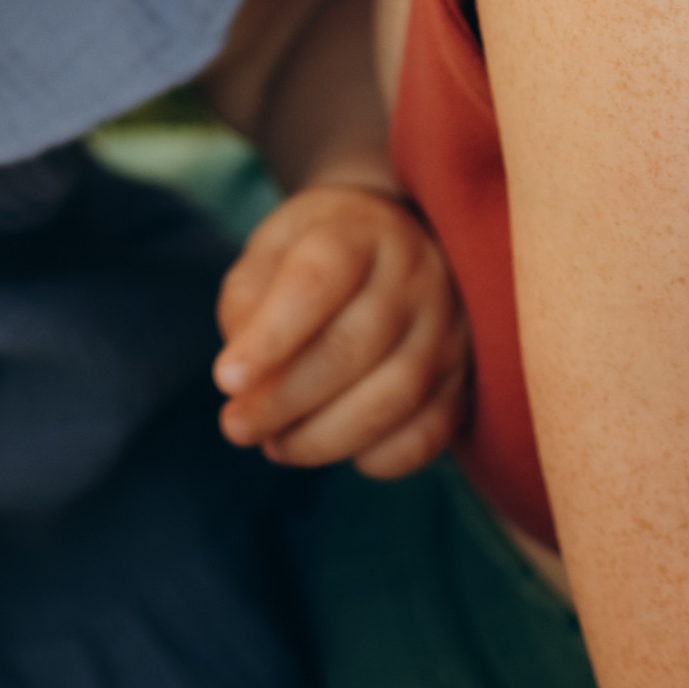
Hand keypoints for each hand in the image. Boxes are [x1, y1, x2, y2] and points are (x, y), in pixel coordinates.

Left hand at [213, 178, 466, 476]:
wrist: (392, 240)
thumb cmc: (316, 252)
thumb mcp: (271, 251)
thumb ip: (247, 303)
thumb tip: (244, 381)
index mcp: (358, 230)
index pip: (315, 283)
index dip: (269, 338)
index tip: (225, 379)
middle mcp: (415, 273)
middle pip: (352, 348)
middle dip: (285, 400)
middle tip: (236, 427)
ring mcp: (448, 327)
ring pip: (392, 398)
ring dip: (324, 438)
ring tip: (276, 445)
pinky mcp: (463, 377)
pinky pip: (428, 434)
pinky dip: (378, 457)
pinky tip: (340, 450)